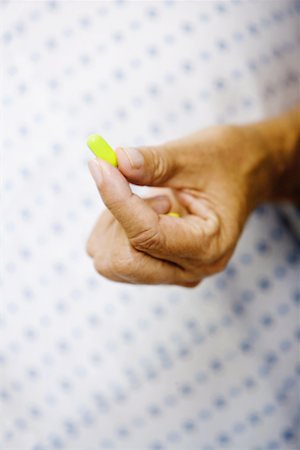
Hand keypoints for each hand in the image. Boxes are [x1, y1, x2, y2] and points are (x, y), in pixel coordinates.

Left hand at [87, 106, 299, 286]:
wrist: (243, 176)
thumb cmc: (224, 163)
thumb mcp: (192, 155)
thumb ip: (153, 162)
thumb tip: (114, 161)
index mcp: (208, 245)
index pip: (146, 235)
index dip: (116, 199)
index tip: (100, 164)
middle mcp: (191, 269)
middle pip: (123, 261)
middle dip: (115, 217)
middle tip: (132, 183)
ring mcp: (175, 273)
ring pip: (112, 263)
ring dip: (113, 224)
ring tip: (148, 197)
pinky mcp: (160, 268)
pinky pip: (114, 259)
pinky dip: (114, 231)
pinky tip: (141, 211)